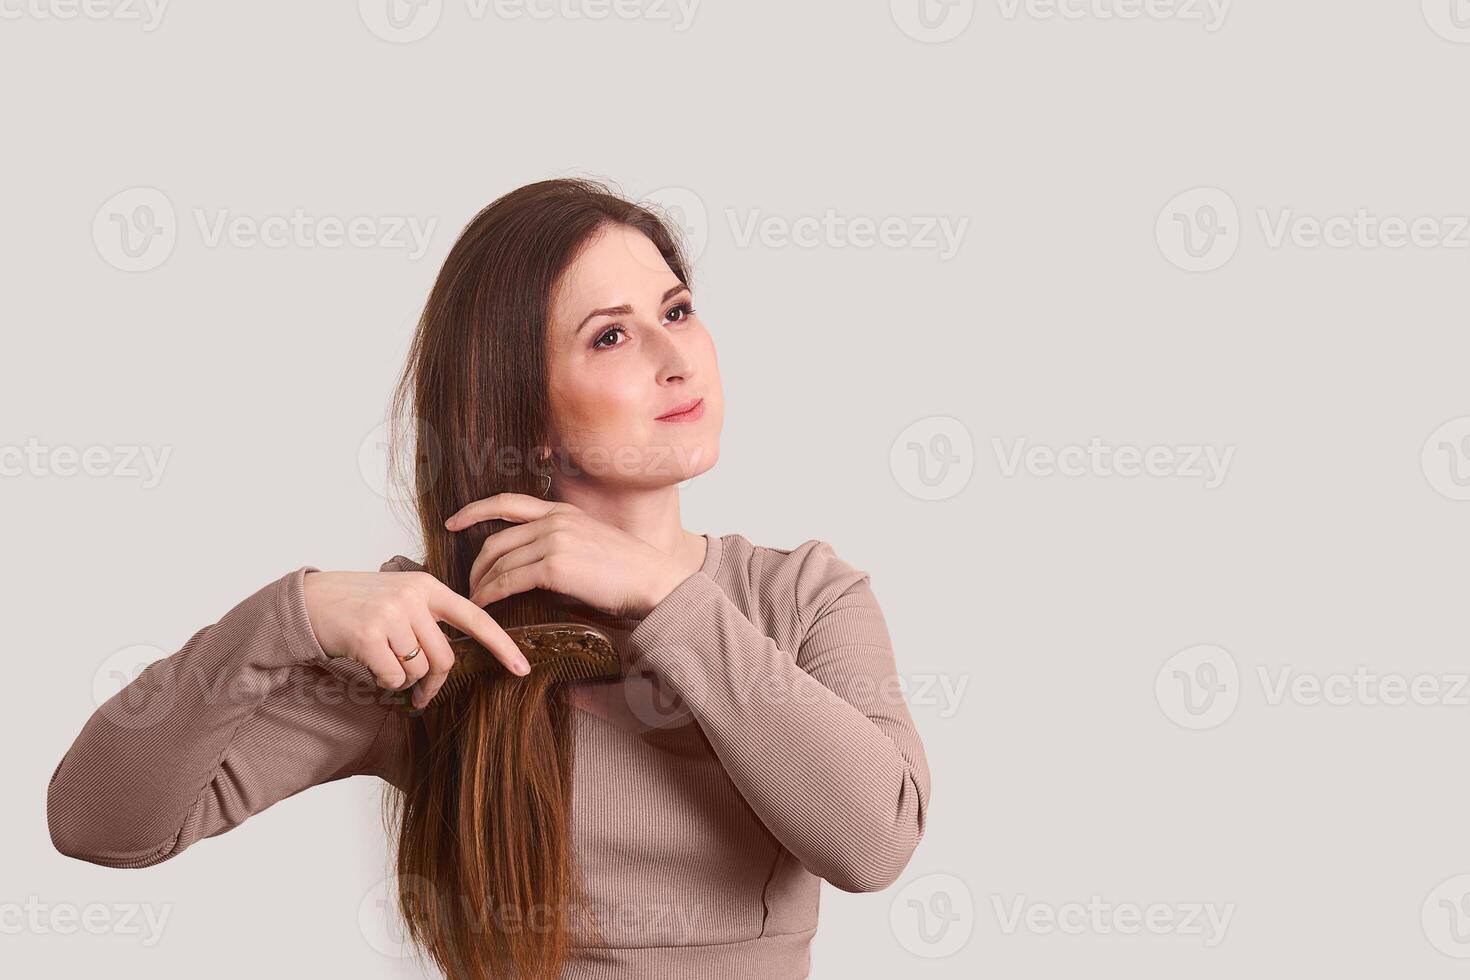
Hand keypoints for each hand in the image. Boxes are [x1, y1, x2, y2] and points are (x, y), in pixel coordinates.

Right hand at [302, 568, 530, 708]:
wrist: (310, 601)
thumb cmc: (359, 605)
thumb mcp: (401, 598)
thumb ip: (430, 618)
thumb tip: (453, 661)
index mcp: (428, 586)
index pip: (476, 618)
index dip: (502, 645)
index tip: (523, 667)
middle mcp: (414, 596)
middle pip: (444, 657)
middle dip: (434, 683)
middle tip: (422, 694)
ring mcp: (391, 614)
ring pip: (418, 670)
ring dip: (403, 679)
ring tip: (383, 661)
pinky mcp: (368, 635)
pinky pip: (393, 678)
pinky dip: (383, 681)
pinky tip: (368, 663)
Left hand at [446, 493, 686, 617]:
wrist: (655, 582)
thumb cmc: (629, 572)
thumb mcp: (592, 543)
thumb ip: (560, 545)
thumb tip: (529, 568)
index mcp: (563, 511)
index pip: (508, 502)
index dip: (475, 511)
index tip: (454, 522)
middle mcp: (555, 520)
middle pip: (497, 539)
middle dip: (476, 563)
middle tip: (469, 583)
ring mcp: (554, 541)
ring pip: (500, 562)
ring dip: (482, 584)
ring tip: (475, 602)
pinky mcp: (555, 567)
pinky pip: (509, 580)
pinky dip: (491, 594)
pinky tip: (485, 606)